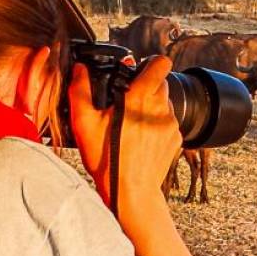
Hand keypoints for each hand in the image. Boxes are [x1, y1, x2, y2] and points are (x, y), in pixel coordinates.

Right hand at [69, 58, 181, 210]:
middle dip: (146, 87)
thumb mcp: (84, 123)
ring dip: (151, 108)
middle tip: (126, 102)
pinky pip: (168, 123)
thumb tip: (79, 70)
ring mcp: (171, 125)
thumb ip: (80, 90)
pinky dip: (156, 126)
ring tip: (131, 125)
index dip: (150, 63)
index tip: (139, 69)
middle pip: (161, 83)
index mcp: (140, 97)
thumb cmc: (107, 160)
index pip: (161, 64)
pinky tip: (140, 139)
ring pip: (164, 104)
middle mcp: (161, 108)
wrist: (130, 192)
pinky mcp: (176, 140)